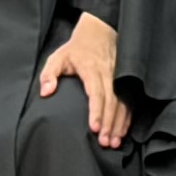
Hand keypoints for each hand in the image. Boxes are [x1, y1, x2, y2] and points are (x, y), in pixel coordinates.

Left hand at [33, 11, 125, 147]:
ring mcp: (119, 78)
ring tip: (113, 142)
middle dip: (109, 123)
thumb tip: (46, 92)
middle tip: (104, 143)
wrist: (99, 32)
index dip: (96, 111)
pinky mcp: (124, 82)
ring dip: (119, 124)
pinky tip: (122, 132)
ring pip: (122, 104)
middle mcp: (109, 75)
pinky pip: (129, 102)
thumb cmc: (76, 49)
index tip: (94, 128)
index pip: (97, 93)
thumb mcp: (58, 57)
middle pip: (112, 102)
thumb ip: (49, 74)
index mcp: (92, 70)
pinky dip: (127, 118)